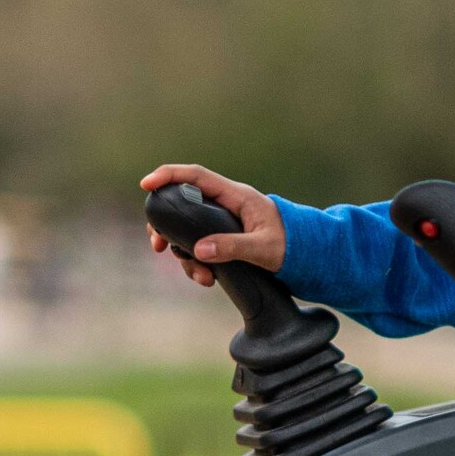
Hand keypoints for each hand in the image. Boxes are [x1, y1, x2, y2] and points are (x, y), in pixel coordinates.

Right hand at [137, 163, 283, 288]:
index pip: (196, 176)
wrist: (308, 255)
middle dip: (166, 225)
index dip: (169, 176)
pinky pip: (199, 246)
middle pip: (182, 203)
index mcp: (237, 196)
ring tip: (201, 278)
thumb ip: (233, 247)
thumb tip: (200, 249)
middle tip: (157, 246)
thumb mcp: (263, 248)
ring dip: (185, 254)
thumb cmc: (292, 245)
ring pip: (188, 231)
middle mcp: (226, 205)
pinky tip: (207, 279)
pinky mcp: (224, 238)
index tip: (146, 185)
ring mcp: (223, 221)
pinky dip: (197, 263)